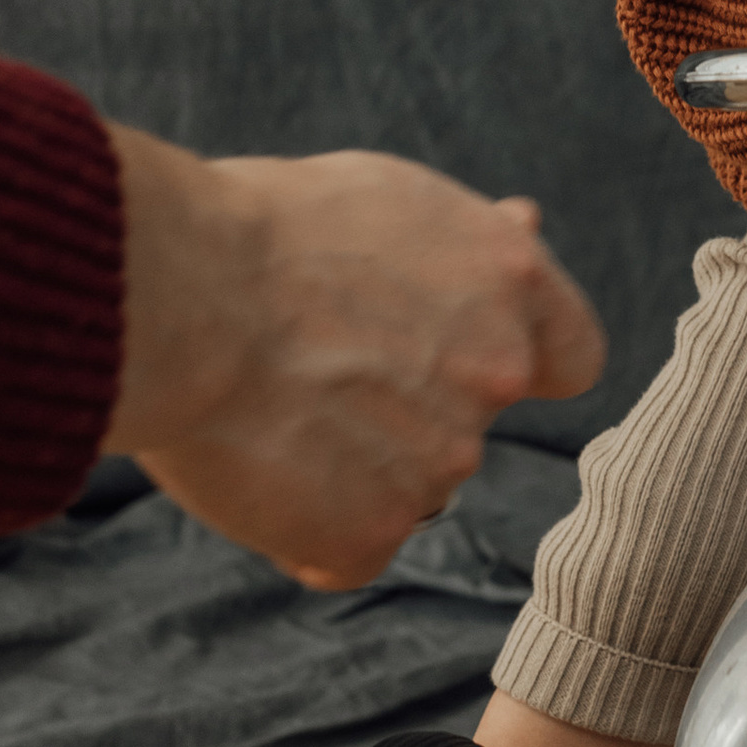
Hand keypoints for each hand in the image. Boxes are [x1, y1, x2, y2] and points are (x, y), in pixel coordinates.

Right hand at [101, 131, 604, 588]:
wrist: (173, 292)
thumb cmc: (264, 228)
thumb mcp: (388, 199)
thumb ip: (466, 237)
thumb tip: (528, 218)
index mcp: (513, 283)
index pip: (572, 358)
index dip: (518, 362)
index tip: (457, 356)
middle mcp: (496, 376)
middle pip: (464, 425)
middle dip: (403, 413)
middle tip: (310, 369)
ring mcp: (440, 463)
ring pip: (403, 487)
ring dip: (349, 466)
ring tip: (266, 405)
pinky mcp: (372, 533)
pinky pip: (348, 548)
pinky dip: (307, 527)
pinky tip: (256, 468)